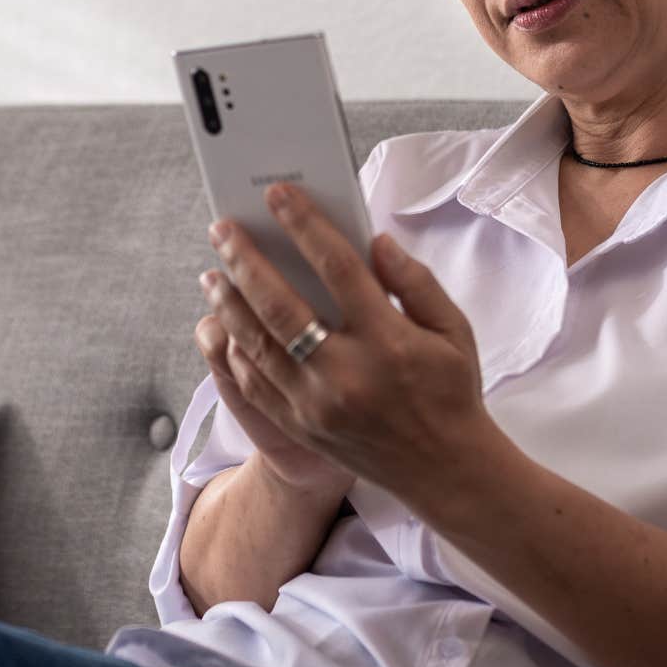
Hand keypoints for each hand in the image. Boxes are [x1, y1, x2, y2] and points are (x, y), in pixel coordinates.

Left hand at [200, 181, 494, 502]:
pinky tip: (224, 326)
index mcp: (389, 341)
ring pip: (256, 345)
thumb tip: (374, 241)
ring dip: (228, 305)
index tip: (279, 195)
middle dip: (245, 261)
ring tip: (212, 274)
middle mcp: (346, 374)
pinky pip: (254, 385)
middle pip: (280, 306)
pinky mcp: (300, 428)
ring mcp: (317, 406)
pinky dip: (234, 352)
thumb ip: (416, 280)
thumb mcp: (454, 330)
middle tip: (222, 228)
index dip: (305, 226)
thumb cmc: (450, 390)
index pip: (338, 268)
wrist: (444, 471)